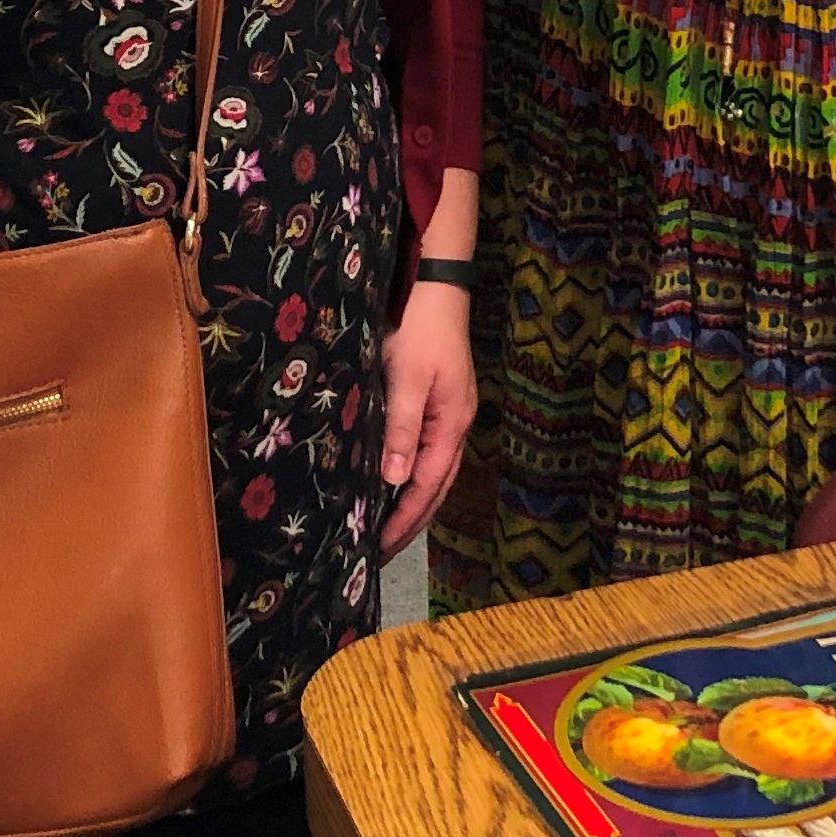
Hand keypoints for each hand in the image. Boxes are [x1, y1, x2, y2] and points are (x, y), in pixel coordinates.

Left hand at [377, 279, 475, 555]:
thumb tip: (394, 480)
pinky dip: (411, 474)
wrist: (436, 285)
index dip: (405, 518)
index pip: (428, 486)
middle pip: (437, 486)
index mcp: (451, 424)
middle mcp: (455, 424)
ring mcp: (449, 413)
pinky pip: (426, 451)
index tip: (380, 546)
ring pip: (433, 471)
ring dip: (412, 501)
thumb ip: (401, 429)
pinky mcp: (438, 402)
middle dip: (411, 520)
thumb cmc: (420, 329)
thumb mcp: (406, 378)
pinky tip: (393, 481)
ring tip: (386, 528)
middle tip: (381, 551)